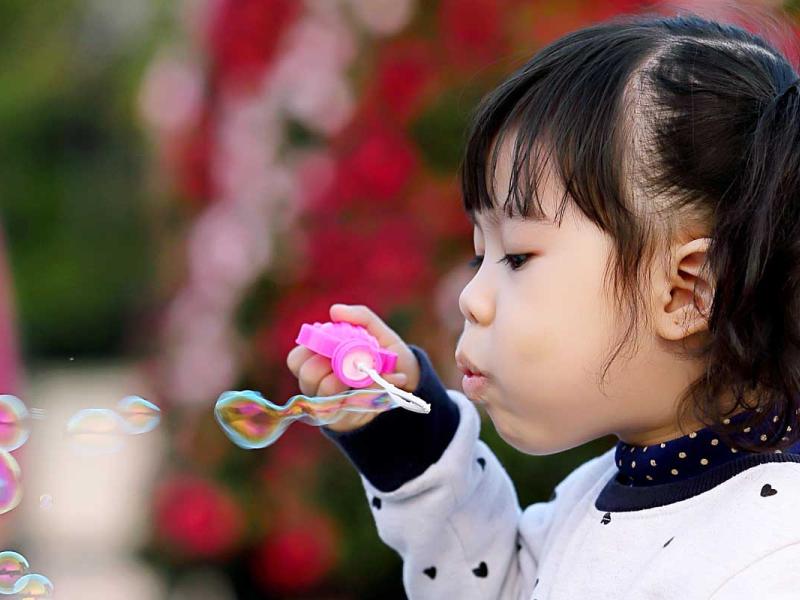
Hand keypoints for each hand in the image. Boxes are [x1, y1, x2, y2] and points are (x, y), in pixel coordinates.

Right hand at [286, 304, 420, 432]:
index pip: (296, 359)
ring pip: (324, 393)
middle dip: (329, 364)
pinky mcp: (343, 420)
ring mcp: (329, 405)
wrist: (410, 382)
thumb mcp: (377, 332)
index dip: (309, 350)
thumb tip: (335, 311)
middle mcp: (317, 385)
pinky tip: (382, 383)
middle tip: (351, 358)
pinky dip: (366, 392)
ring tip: (368, 370)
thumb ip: (359, 317)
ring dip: (348, 378)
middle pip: (307, 376)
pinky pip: (347, 407)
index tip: (332, 342)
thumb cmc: (385, 355)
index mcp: (317, 362)